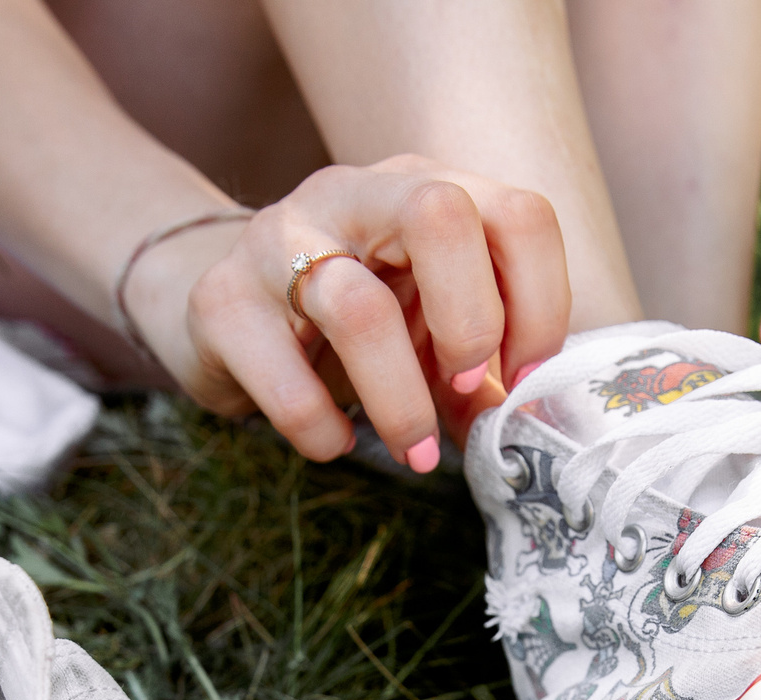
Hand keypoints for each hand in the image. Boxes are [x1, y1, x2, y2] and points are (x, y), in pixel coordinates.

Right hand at [122, 156, 569, 469]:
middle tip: (466, 390)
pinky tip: (334, 441)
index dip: (540, 302)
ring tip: (415, 451)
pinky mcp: (220, 301)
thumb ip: (482, 366)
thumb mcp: (424, 328)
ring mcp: (277, 239)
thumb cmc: (347, 321)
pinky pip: (285, 380)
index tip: (523, 374)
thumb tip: (532, 421)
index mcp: (421, 187)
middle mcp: (352, 194)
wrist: (223, 313)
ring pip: (358, 308)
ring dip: (401, 403)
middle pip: (440, 215)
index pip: (516, 213)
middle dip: (472, 323)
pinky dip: (322, 429)